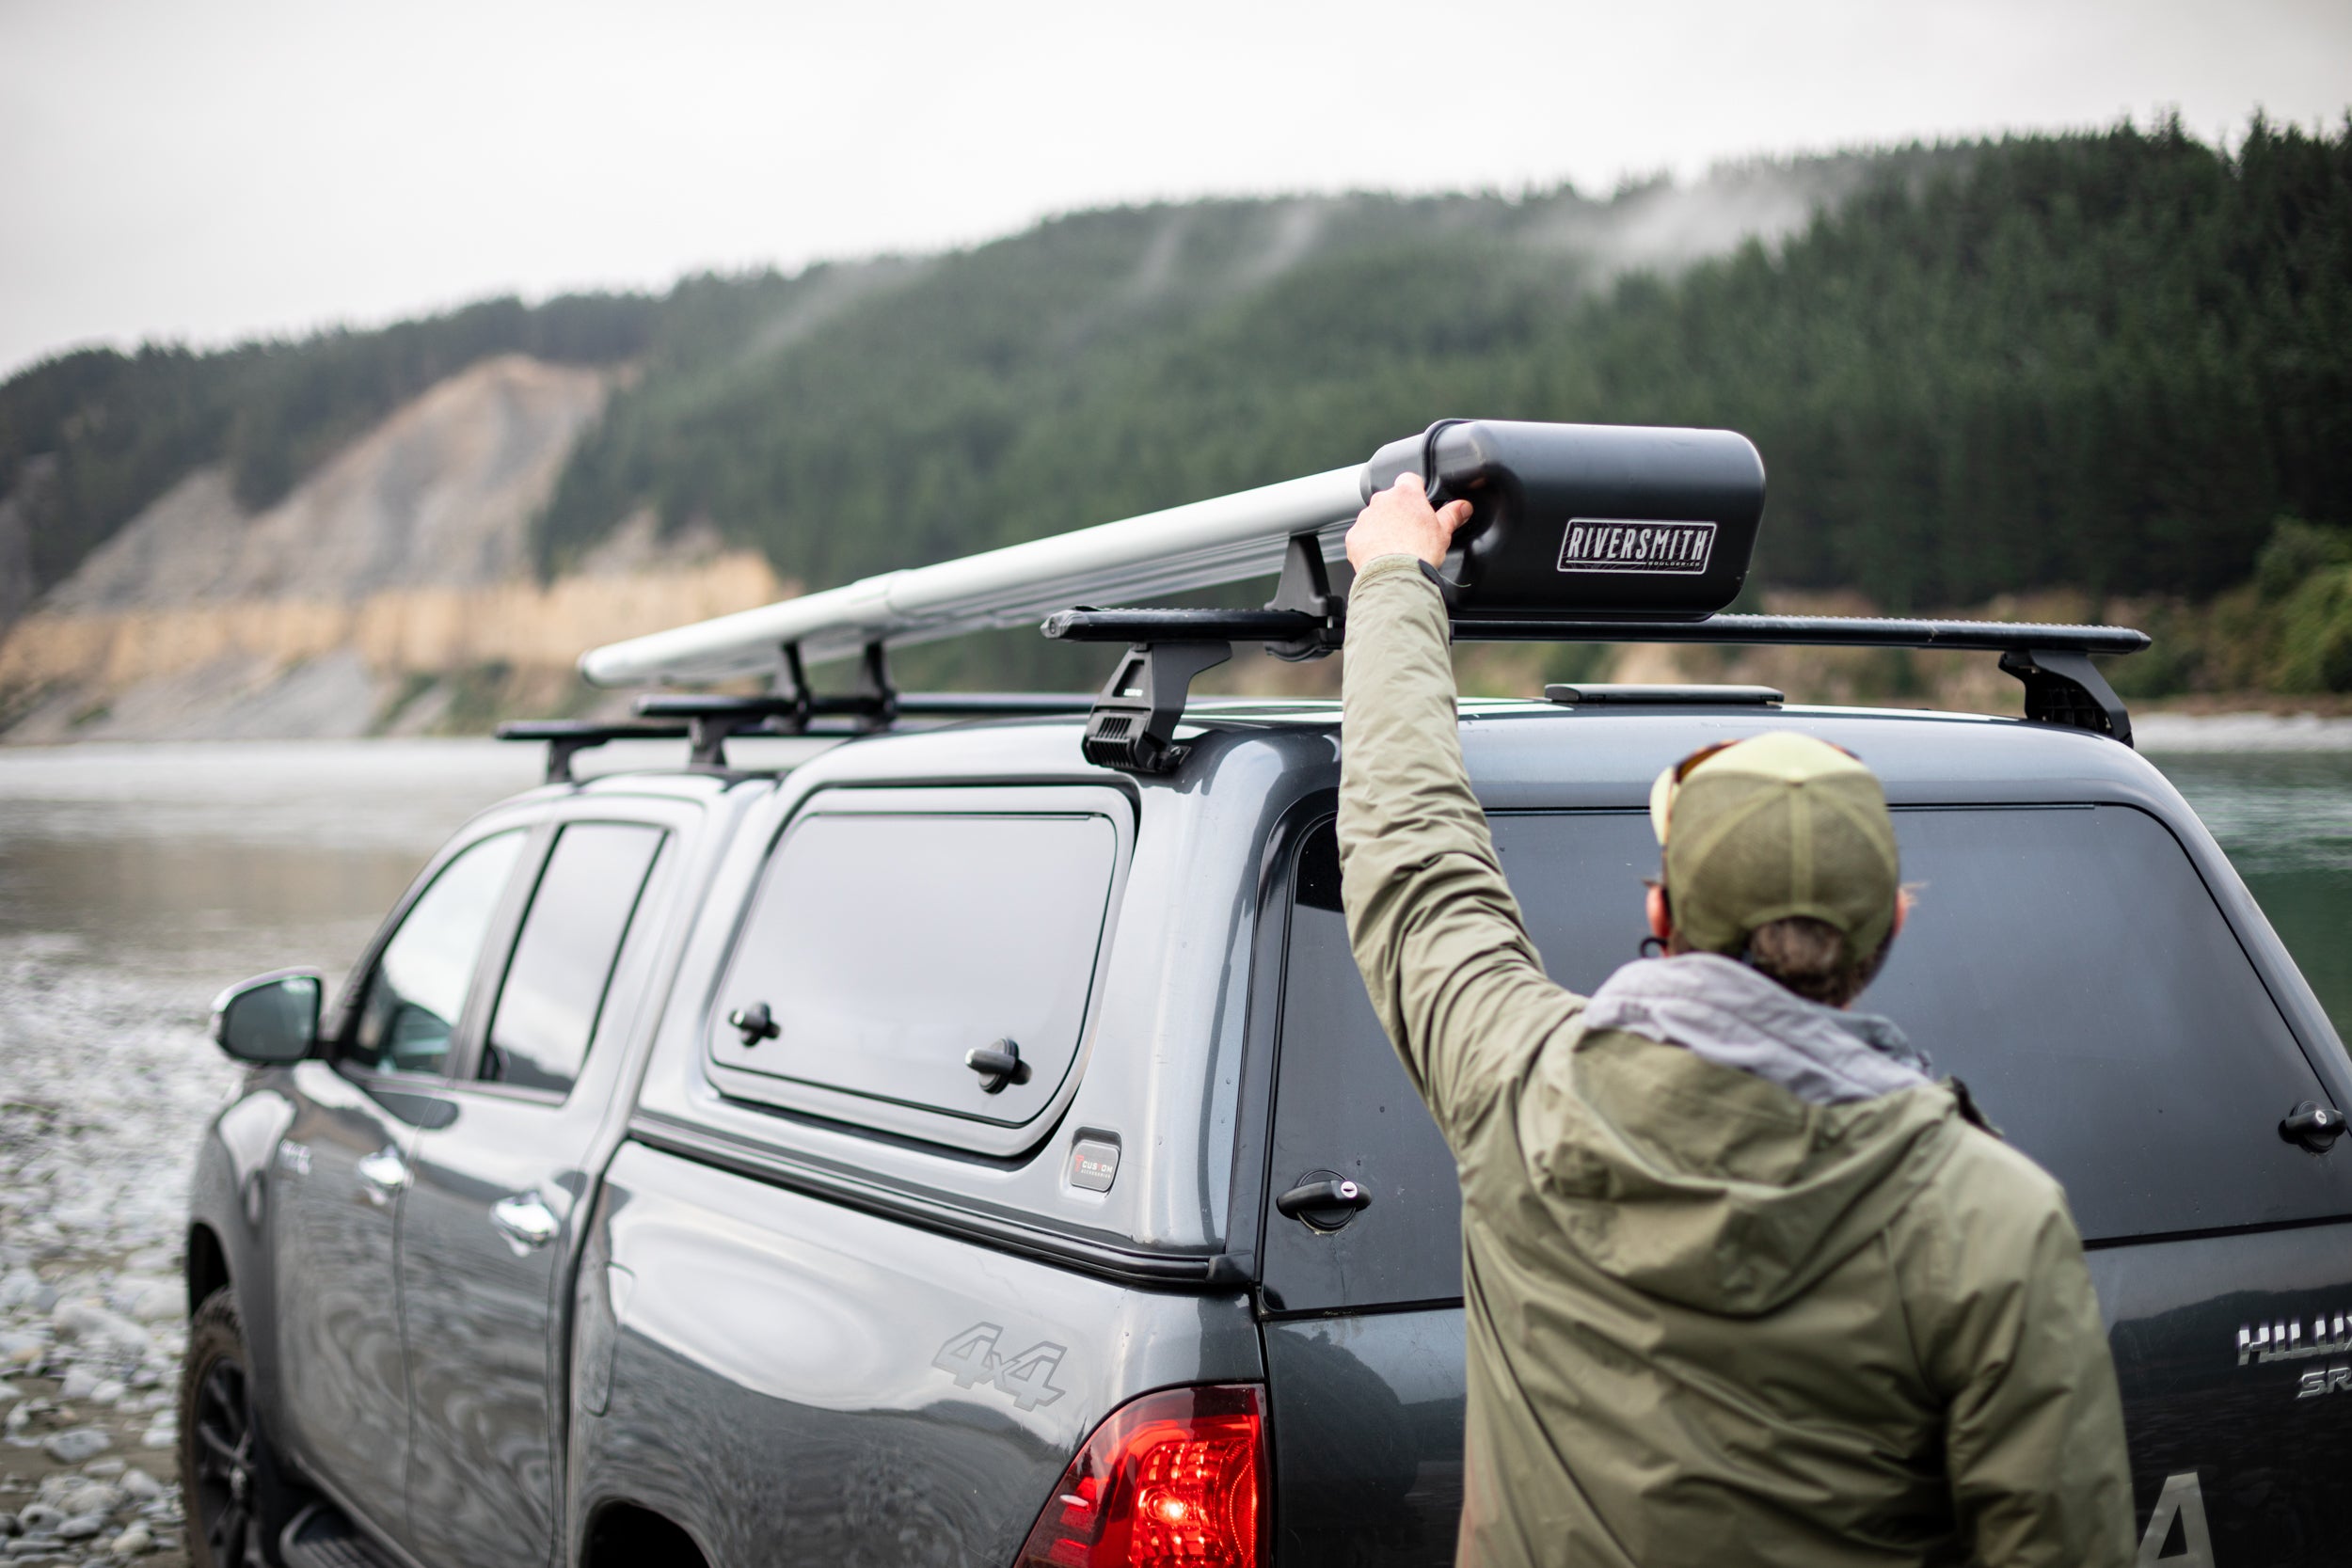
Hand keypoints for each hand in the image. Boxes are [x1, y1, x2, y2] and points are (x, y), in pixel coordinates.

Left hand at [1346, 472, 1473, 571]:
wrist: (1395, 575)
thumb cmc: (1419, 553)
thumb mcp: (1443, 532)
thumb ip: (1452, 515)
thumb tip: (1463, 507)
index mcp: (1406, 494)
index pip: (1409, 480)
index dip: (1416, 491)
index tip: (1419, 503)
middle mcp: (1382, 501)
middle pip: (1391, 500)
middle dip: (1398, 512)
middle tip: (1410, 532)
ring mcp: (1366, 517)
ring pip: (1374, 517)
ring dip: (1382, 526)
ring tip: (1395, 546)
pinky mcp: (1353, 536)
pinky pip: (1362, 535)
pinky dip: (1369, 543)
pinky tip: (1381, 555)